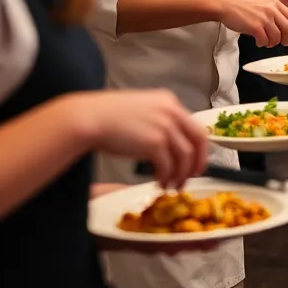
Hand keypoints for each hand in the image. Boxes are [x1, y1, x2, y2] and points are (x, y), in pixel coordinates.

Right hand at [69, 89, 206, 189]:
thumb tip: (170, 142)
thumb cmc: (107, 116)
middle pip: (198, 141)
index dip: (199, 148)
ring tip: (172, 186)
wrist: (88, 118)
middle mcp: (172, 111)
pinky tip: (159, 183)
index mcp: (169, 101)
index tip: (196, 162)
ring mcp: (165, 126)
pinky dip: (166, 177)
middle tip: (191, 177)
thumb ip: (159, 120)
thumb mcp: (141, 110)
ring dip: (180, 174)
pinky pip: (168, 165)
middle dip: (197, 163)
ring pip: (185, 156)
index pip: (195, 126)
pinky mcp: (154, 142)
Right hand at [220, 0, 287, 46]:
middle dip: (287, 40)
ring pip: (277, 37)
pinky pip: (265, 41)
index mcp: (276, 4)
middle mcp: (272, 10)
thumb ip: (275, 13)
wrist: (226, 5)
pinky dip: (263, 44)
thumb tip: (286, 29)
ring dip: (273, 43)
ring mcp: (264, 18)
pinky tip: (258, 42)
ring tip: (266, 42)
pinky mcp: (256, 27)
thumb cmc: (242, 6)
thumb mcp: (264, 4)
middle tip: (282, 44)